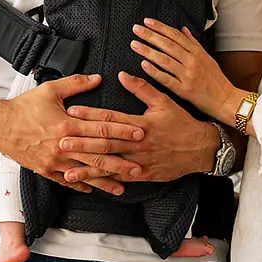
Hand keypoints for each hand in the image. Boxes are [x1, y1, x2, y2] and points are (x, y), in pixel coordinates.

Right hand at [1, 74, 142, 195]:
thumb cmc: (24, 107)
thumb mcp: (50, 90)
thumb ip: (76, 83)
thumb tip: (98, 77)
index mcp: (67, 124)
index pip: (101, 127)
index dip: (122, 130)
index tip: (139, 132)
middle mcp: (63, 145)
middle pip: (98, 153)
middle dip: (121, 159)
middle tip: (140, 163)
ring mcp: (54, 161)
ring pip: (85, 171)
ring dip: (105, 179)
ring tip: (123, 186)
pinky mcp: (45, 170)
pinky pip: (67, 181)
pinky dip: (81, 185)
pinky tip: (94, 189)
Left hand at [61, 72, 218, 184]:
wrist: (200, 149)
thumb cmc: (181, 124)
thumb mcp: (164, 101)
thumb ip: (142, 88)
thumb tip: (123, 75)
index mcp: (141, 124)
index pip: (110, 118)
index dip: (90, 114)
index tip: (71, 112)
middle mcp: (138, 144)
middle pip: (105, 144)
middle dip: (82, 144)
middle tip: (60, 143)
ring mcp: (140, 162)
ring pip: (110, 166)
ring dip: (88, 170)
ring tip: (68, 172)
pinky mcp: (143, 175)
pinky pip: (121, 179)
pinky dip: (105, 182)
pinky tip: (91, 186)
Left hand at [129, 19, 244, 123]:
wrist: (226, 100)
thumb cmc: (216, 80)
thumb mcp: (207, 57)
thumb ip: (193, 43)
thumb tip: (183, 29)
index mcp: (197, 53)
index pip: (175, 36)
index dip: (160, 28)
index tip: (147, 22)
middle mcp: (192, 62)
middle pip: (168, 45)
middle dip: (150, 36)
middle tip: (136, 29)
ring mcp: (188, 76)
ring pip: (165, 60)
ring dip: (148, 51)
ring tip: (135, 44)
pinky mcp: (184, 90)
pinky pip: (167, 79)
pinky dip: (155, 71)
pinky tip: (144, 65)